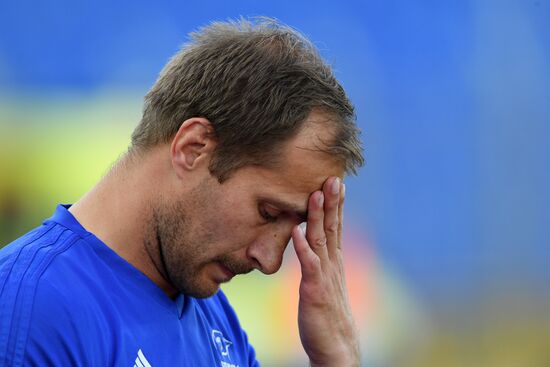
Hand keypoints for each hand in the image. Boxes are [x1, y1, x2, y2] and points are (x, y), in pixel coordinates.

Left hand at [291, 177, 359, 365]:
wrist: (336, 345)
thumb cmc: (326, 314)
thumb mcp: (324, 282)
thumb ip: (319, 262)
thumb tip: (310, 244)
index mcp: (334, 261)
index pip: (334, 227)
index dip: (335, 205)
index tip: (335, 182)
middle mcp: (332, 264)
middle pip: (332, 227)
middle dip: (332, 202)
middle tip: (333, 178)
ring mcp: (324, 276)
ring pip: (321, 240)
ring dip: (317, 217)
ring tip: (315, 195)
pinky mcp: (314, 290)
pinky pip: (309, 265)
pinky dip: (303, 247)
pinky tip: (297, 231)